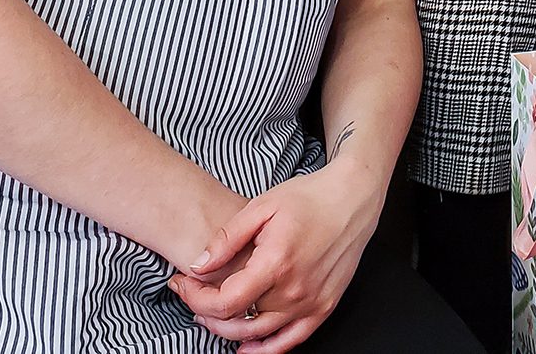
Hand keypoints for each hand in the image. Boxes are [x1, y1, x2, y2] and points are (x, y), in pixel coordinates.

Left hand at [169, 161, 380, 352]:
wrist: (352, 198)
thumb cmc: (310, 197)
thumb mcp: (261, 206)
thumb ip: (227, 238)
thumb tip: (199, 266)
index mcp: (276, 263)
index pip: (225, 302)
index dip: (195, 299)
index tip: (183, 284)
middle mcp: (294, 290)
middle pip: (238, 322)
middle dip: (206, 313)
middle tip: (194, 296)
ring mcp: (311, 302)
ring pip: (260, 335)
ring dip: (229, 331)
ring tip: (214, 314)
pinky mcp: (324, 307)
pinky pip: (291, 341)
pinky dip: (266, 349)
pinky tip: (247, 345)